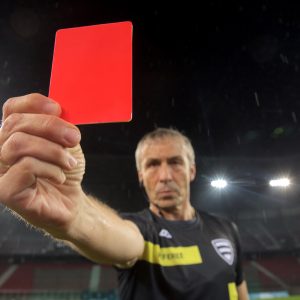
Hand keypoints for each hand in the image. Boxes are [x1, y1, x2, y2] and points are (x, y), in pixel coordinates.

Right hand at [0, 93, 84, 237]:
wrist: (70, 202)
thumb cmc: (65, 171)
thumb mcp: (66, 142)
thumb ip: (59, 125)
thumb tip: (58, 109)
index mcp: (15, 135)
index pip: (11, 108)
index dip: (33, 103)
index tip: (58, 108)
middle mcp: (1, 150)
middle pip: (14, 123)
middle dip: (51, 127)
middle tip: (74, 138)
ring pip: (17, 143)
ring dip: (53, 150)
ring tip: (69, 162)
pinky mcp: (5, 191)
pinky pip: (25, 167)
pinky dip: (50, 169)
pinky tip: (59, 176)